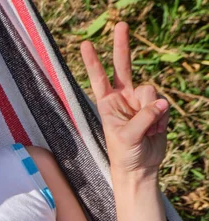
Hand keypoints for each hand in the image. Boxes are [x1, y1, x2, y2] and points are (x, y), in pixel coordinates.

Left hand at [81, 22, 169, 176]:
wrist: (140, 167)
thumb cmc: (124, 154)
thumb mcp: (127, 137)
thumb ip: (142, 118)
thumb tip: (160, 102)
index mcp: (106, 103)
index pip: (99, 78)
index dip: (93, 62)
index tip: (85, 44)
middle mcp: (122, 98)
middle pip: (124, 66)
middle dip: (122, 46)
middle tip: (120, 24)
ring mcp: (140, 101)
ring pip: (150, 90)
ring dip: (151, 110)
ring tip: (147, 129)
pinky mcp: (156, 107)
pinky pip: (163, 103)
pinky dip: (162, 117)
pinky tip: (155, 130)